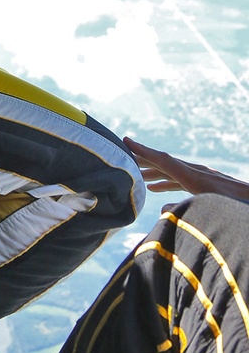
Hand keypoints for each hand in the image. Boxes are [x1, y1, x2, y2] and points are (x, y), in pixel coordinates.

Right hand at [124, 137, 248, 203]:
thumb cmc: (234, 209)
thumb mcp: (208, 211)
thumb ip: (184, 211)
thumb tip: (162, 210)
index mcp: (195, 177)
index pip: (163, 160)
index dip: (142, 150)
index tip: (124, 140)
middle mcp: (197, 173)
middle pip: (163, 162)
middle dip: (141, 158)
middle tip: (119, 155)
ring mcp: (202, 178)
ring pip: (170, 171)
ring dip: (150, 171)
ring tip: (132, 173)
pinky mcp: (205, 186)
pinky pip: (178, 179)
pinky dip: (163, 181)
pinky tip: (154, 188)